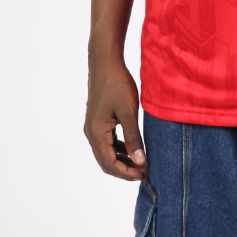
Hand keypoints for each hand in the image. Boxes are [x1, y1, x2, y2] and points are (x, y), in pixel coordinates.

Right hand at [84, 56, 147, 181]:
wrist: (105, 62)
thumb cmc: (117, 84)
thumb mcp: (128, 112)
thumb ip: (133, 138)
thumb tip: (140, 162)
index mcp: (96, 133)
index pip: (110, 164)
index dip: (127, 173)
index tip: (144, 175)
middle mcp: (91, 133)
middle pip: (106, 161)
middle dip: (125, 169)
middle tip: (145, 172)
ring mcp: (93, 126)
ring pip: (106, 152)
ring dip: (122, 159)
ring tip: (141, 163)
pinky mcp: (98, 120)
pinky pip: (107, 141)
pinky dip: (119, 148)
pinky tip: (132, 147)